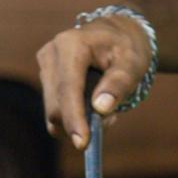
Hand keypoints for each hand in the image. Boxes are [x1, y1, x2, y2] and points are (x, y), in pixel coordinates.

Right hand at [37, 14, 151, 148]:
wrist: (117, 33)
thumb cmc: (127, 47)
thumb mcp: (132, 62)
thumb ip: (118, 84)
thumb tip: (100, 109)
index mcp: (71, 45)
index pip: (68, 88)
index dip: (74, 118)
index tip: (82, 144)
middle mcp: (51, 54)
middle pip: (56, 105)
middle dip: (81, 122)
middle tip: (112, 118)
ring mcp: (45, 66)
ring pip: (54, 110)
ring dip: (80, 119)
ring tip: (107, 107)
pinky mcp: (46, 78)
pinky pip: (56, 108)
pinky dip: (75, 116)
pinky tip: (94, 105)